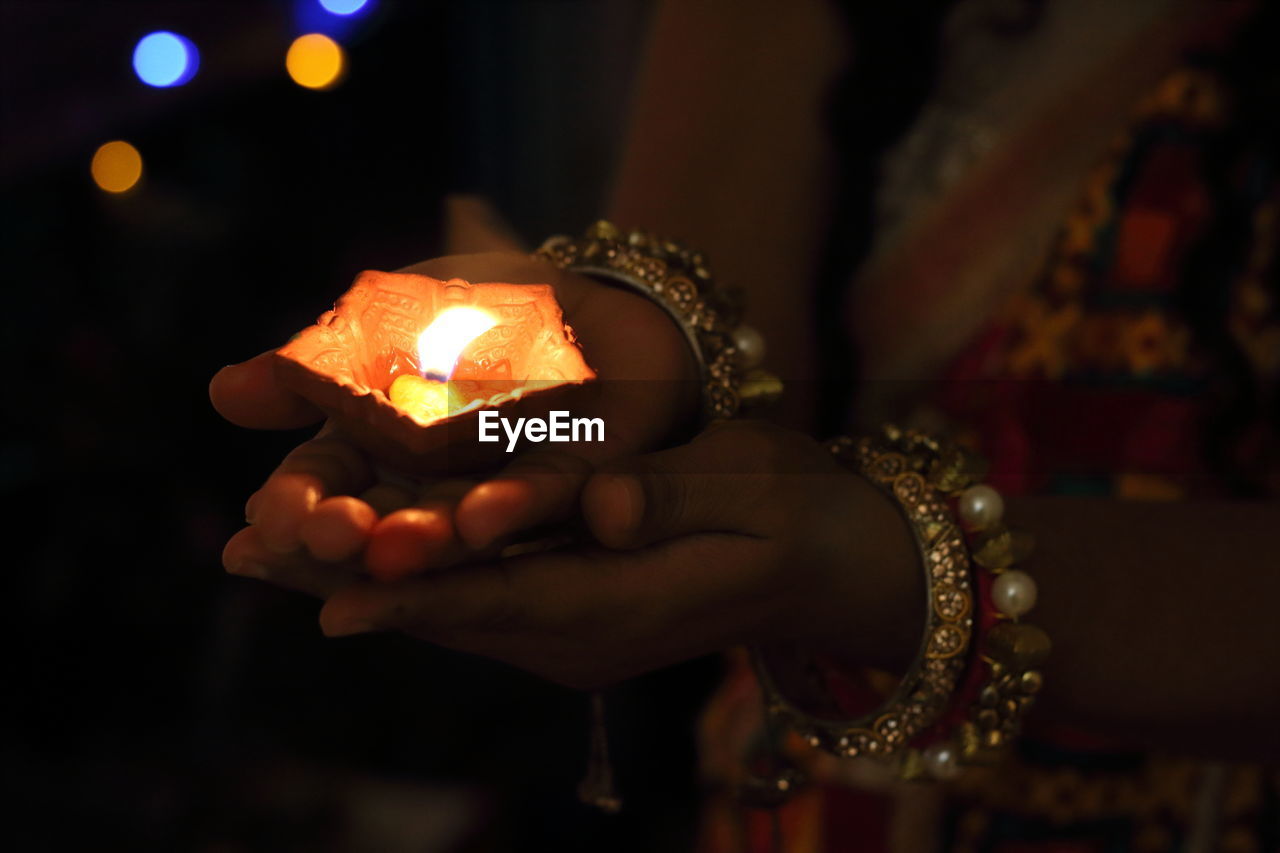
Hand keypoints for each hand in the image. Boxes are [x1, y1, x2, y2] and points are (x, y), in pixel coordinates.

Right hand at [212, 250, 697, 578]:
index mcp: (378, 447)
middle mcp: (432, 483)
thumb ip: (315, 364)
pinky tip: (481, 517)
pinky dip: (511, 507)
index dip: (295, 503)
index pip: (323, 484)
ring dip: (423, 539)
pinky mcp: (571, 480)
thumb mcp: (385, 321)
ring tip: (394, 547)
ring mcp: (498, 487)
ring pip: (456, 526)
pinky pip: (540, 498)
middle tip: (328, 537)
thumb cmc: (473, 313)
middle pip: (382, 521)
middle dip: (352, 533)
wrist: (587, 296)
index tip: (266, 522)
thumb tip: (223, 393)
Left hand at [229, 421, 925, 688]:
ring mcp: (569, 630)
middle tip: (248, 554)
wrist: (827, 565)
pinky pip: (470, 600)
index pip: (502, 599)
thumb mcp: (749, 491)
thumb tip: (605, 506)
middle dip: (347, 580)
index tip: (328, 590)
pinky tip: (352, 547)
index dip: (414, 591)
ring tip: (267, 550)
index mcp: (621, 603)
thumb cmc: (795, 516)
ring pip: (444, 607)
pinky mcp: (566, 610)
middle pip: (445, 611)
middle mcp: (578, 632)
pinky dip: (402, 576)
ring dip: (358, 579)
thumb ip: (670, 497)